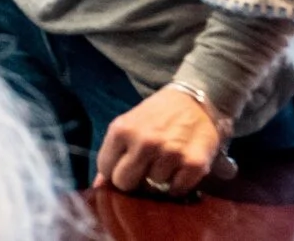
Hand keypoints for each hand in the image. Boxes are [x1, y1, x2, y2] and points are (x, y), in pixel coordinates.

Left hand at [99, 86, 232, 196]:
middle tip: (143, 173)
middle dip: (132, 182)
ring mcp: (170, 153)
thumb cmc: (155, 116)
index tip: (124, 168)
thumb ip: (113, 152)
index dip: (114, 172)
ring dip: (158, 181)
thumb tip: (99, 186)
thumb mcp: (127, 125)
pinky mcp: (194, 164)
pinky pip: (177, 191)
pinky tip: (178, 170)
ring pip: (153, 189)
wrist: (192, 101)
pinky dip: (178, 186)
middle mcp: (144, 142)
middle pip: (125, 183)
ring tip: (165, 163)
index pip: (105, 169)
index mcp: (122, 130)